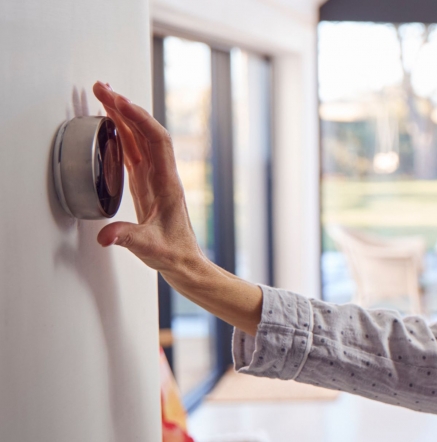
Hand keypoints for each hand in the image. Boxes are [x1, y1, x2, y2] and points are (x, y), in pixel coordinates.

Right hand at [92, 81, 263, 333]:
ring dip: (122, 117)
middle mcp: (162, 175)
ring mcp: (155, 179)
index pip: (155, 141)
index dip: (139, 119)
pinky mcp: (147, 185)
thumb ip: (129, 239)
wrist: (186, 264)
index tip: (119, 101)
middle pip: (145, 132)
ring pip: (139, 139)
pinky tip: (111, 125)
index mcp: (167, 183)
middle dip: (125, 108)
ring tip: (103, 96)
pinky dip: (122, 134)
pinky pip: (134, 152)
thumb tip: (107, 236)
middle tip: (102, 87)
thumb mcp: (151, 248)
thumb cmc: (174, 255)